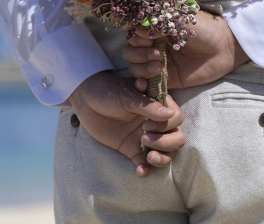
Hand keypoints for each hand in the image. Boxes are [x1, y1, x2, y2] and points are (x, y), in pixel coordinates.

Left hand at [69, 71, 185, 176]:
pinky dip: (146, 169)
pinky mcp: (132, 149)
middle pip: (177, 138)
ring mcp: (145, 137)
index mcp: (158, 106)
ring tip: (149, 158)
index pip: (176, 118)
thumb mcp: (128, 96)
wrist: (86, 100)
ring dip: (162, 158)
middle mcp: (156, 123)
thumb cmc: (109, 91)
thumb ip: (148, 106)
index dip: (166, 125)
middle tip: (144, 138)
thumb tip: (169, 114)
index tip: (145, 124)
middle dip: (166, 143)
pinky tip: (139, 171)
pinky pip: (145, 163)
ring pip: (167, 152)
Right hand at [124, 11, 249, 89]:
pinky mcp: (167, 79)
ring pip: (134, 67)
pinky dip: (141, 84)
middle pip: (130, 52)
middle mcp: (155, 46)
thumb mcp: (181, 20)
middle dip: (138, 53)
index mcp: (157, 29)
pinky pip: (146, 84)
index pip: (133, 34)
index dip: (135, 37)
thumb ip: (160, 23)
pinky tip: (146, 82)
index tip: (147, 37)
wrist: (225, 48)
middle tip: (157, 52)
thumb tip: (137, 27)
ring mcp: (159, 63)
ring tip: (160, 65)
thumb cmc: (205, 29)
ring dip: (141, 67)